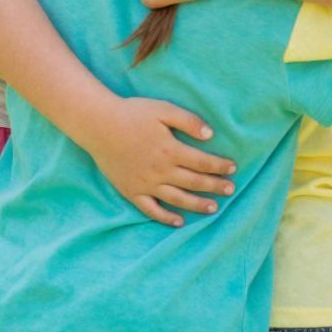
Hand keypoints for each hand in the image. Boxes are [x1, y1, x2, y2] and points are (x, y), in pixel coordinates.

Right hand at [84, 94, 236, 225]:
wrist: (99, 125)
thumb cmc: (132, 114)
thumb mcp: (163, 109)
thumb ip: (188, 121)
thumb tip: (211, 135)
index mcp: (171, 150)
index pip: (203, 162)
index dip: (220, 166)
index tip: (233, 168)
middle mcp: (161, 171)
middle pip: (194, 182)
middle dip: (215, 186)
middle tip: (231, 189)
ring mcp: (146, 184)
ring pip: (177, 199)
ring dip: (197, 204)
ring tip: (213, 208)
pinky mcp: (131, 191)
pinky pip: (151, 210)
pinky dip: (165, 218)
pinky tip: (179, 221)